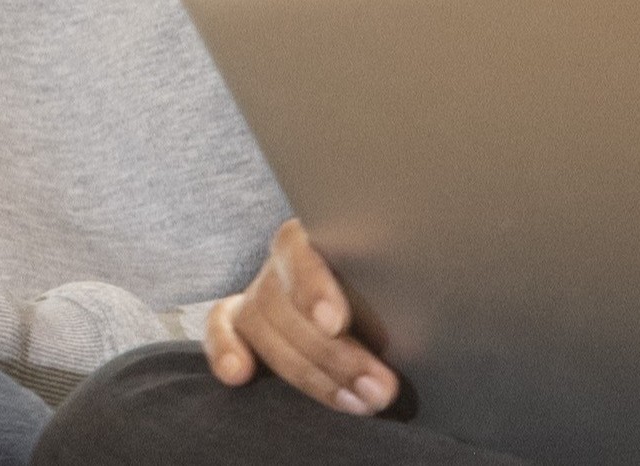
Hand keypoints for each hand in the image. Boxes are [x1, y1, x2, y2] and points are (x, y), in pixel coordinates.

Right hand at [204, 219, 399, 415]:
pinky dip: (224, 351)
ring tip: (358, 403)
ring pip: (261, 328)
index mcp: (319, 237)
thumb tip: (419, 308)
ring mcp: (258, 291)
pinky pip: (220, 329)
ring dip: (309, 374)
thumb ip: (395, 287)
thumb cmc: (393, 288)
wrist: (374, 290)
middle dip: (333, 356)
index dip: (314, 289)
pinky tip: (238, 375)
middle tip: (379, 388)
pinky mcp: (240, 319)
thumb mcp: (396, 281)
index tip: (335, 323)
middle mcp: (281, 262)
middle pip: (284, 305)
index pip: (302, 254)